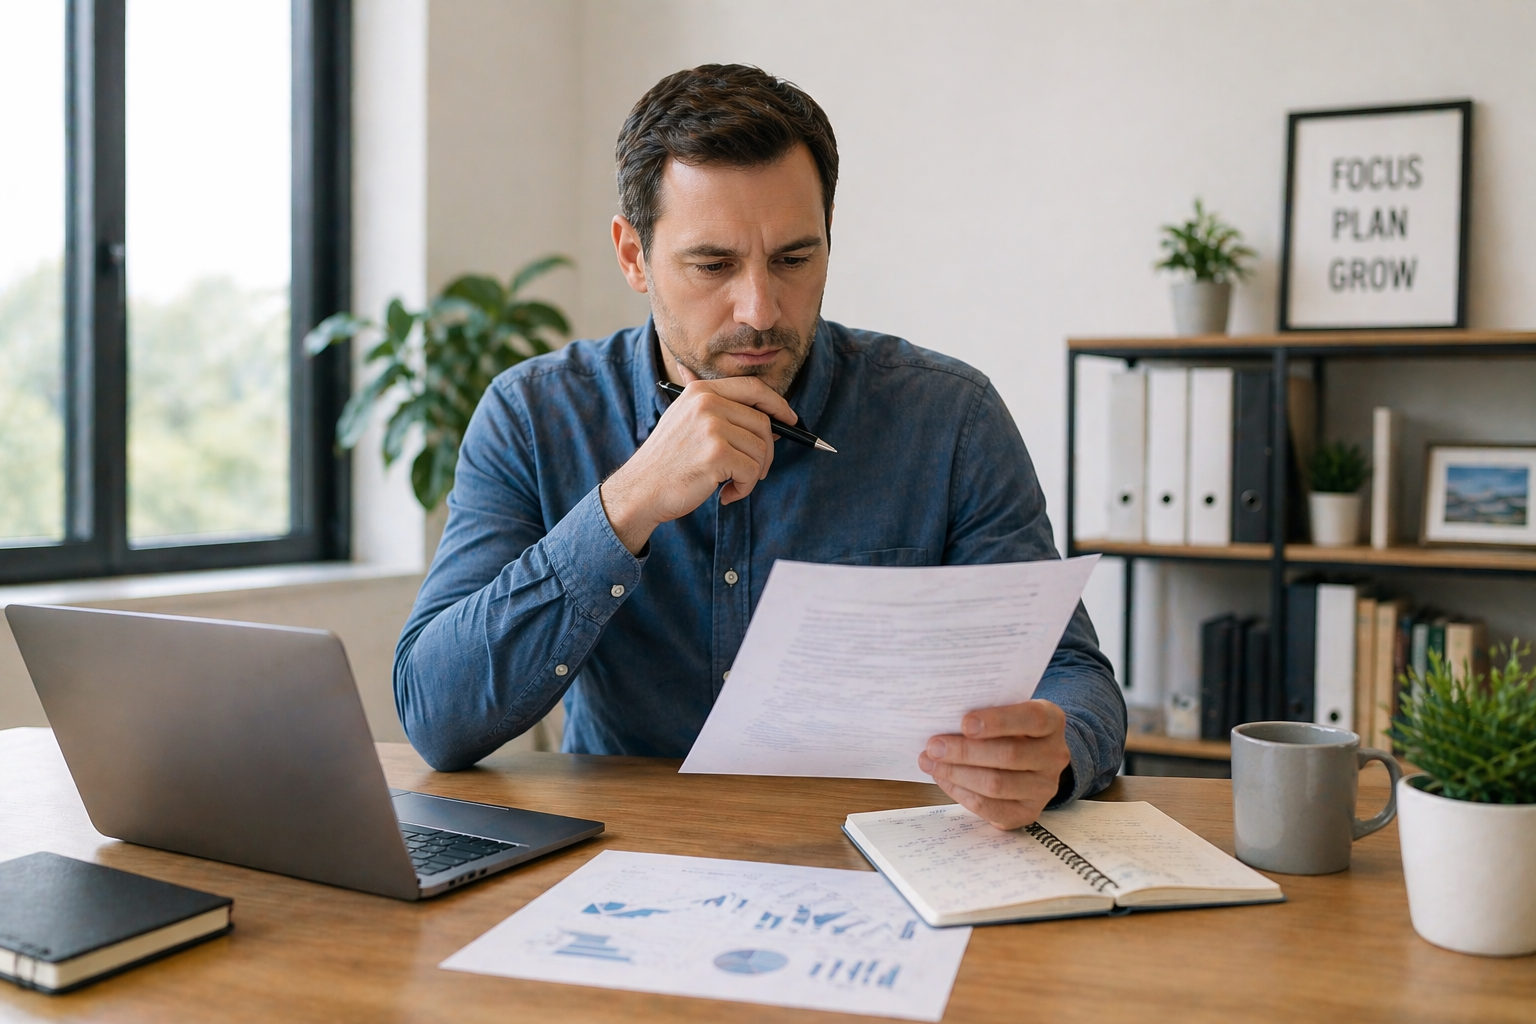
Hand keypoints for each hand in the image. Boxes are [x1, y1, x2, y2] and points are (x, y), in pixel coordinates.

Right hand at [600, 365, 796, 553]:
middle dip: (766, 452)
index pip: (753, 388)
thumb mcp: (685, 421)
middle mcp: (706, 403)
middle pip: (763, 422)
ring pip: (761, 449)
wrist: (640, 490)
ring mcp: (711, 427)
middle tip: (752, 472)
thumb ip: (719, 410)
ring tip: (731, 485)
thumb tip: (769, 411)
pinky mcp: (715, 453)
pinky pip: (751, 471)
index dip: (778, 405)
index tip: (790, 421)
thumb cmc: (667, 462)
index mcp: (701, 391)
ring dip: (752, 474)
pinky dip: (744, 488)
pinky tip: (726, 494)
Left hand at [918, 699, 1071, 829]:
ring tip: (930, 762)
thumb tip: (941, 717)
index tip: (965, 723)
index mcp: (1052, 721)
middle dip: (965, 751)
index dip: (997, 721)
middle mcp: (1054, 755)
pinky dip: (961, 793)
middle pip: (1009, 755)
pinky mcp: (1028, 812)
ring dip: (957, 773)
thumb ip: (984, 711)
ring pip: (996, 784)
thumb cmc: (1009, 728)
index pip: (1032, 719)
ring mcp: (1044, 787)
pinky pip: (990, 807)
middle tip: (934, 746)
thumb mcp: (1005, 710)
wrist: (1030, 758)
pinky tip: (943, 779)